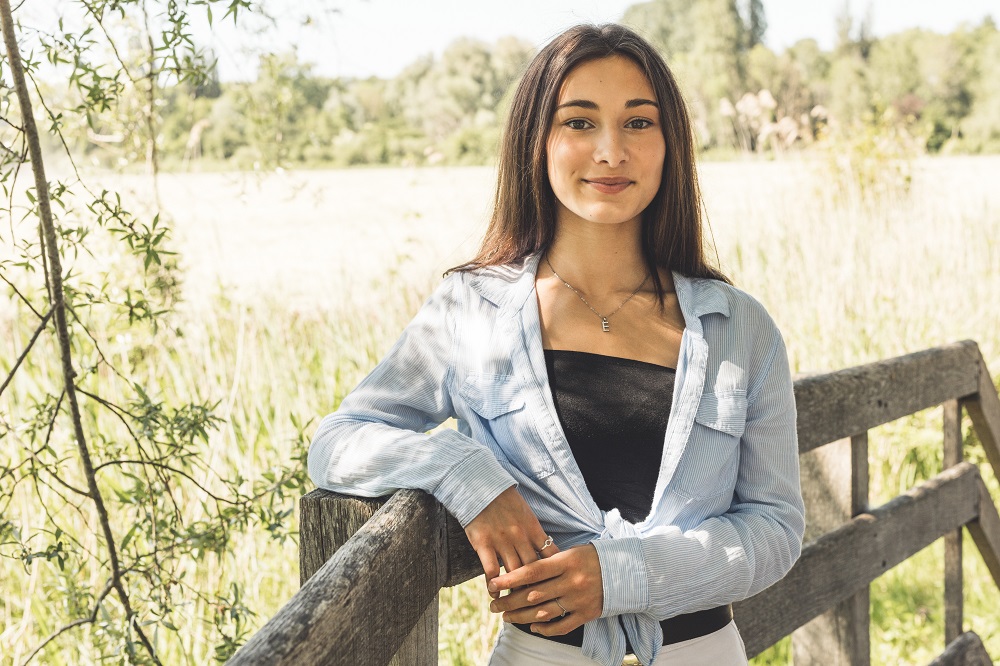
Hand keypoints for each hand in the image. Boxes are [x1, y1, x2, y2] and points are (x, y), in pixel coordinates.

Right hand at [464, 485, 559, 598]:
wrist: (480, 486)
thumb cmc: (504, 500)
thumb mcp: (526, 513)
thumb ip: (534, 533)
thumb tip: (545, 551)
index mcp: (533, 528)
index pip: (549, 555)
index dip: (553, 573)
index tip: (556, 586)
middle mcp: (519, 537)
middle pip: (533, 569)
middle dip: (537, 587)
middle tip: (539, 602)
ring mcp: (501, 541)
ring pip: (514, 572)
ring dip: (516, 590)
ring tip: (518, 605)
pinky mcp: (483, 543)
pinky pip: (491, 569)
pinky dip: (494, 585)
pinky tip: (495, 594)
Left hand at [486, 544, 602, 635]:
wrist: (625, 570)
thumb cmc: (592, 558)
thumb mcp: (571, 552)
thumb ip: (548, 563)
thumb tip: (520, 574)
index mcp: (566, 562)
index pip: (532, 572)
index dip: (510, 579)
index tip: (493, 584)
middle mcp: (571, 582)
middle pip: (533, 595)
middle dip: (510, 602)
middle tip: (494, 606)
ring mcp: (579, 600)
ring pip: (543, 612)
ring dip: (521, 617)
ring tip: (507, 617)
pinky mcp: (587, 614)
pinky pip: (562, 626)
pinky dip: (545, 629)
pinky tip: (532, 626)